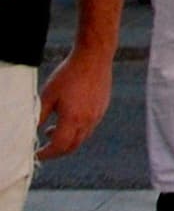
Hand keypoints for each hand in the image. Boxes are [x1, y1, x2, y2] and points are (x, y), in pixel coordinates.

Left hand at [35, 41, 112, 163]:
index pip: (58, 146)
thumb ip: (39, 115)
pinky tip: (70, 118)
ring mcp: (97, 115)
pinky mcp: (102, 108)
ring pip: (82, 138)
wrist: (94, 57)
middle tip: (45, 148)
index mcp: (72, 119)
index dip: (47, 153)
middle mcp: (87, 121)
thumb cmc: (69, 74)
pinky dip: (78, 130)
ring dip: (68, 140)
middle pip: (72, 147)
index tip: (38, 153)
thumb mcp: (48, 94)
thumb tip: (33, 129)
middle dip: (57, 151)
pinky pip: (90, 127)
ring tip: (53, 130)